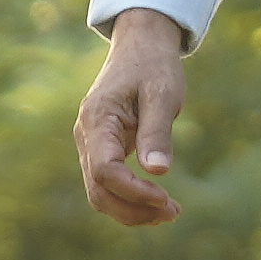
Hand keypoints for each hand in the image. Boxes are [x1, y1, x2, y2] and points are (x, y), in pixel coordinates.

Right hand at [76, 12, 192, 228]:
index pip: (105, 171)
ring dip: (131, 210)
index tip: (165, 197)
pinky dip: (130, 199)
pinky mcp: (102, 149)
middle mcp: (87, 136)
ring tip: (169, 212)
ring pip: (100, 193)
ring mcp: (91, 144)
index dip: (132, 191)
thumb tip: (157, 172)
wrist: (139, 46)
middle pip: (98, 190)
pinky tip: (157, 201)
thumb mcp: (161, 94)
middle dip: (133, 209)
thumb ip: (157, 132)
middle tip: (173, 213)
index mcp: (97, 120)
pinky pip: (108, 184)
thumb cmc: (152, 66)